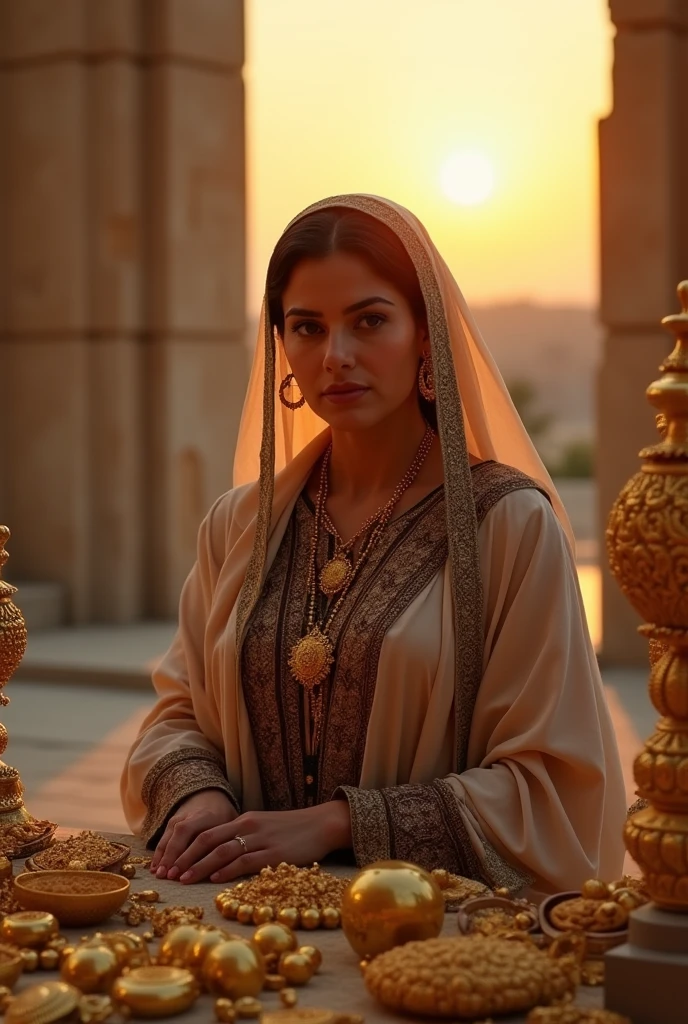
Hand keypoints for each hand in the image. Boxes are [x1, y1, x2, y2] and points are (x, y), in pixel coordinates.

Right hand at [151, 789, 237, 879]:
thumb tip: (226, 869)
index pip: (200, 836)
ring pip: (169, 836)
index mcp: (210, 817)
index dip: (191, 855)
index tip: (186, 872)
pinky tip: (155, 867)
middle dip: (172, 856)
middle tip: (168, 876)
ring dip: (163, 856)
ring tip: (158, 874)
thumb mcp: (230, 825)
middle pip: (180, 835)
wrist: (209, 795)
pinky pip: (163, 837)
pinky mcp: (171, 822)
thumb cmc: (224, 817)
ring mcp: (179, 818)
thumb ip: (227, 841)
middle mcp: (192, 815)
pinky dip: (159, 852)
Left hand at [170, 800, 351, 884]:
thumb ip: (243, 837)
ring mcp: (260, 840)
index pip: (207, 833)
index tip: (171, 864)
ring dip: (200, 866)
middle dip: (186, 858)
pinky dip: (226, 870)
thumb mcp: (264, 828)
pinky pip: (244, 861)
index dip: (186, 849)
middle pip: (208, 841)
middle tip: (170, 874)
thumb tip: (221, 856)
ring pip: (222, 851)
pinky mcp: (273, 854)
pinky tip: (213, 878)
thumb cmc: (293, 829)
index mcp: (244, 819)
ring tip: (184, 879)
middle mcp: (248, 827)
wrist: (322, 824)